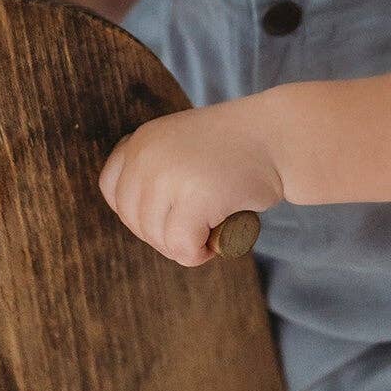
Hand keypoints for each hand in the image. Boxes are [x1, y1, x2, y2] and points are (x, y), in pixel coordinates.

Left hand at [98, 102, 283, 266]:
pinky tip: (221, 235)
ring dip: (186, 245)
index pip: (112, 190)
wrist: (278, 137)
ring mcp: (168, 175)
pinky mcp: (194, 198)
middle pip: (135, 221)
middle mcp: (146, 155)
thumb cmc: (236, 150)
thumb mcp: (179, 147)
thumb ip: (154, 172)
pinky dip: (201, 252)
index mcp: (140, 140)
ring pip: (159, 239)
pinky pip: (182, 248)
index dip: (138, 211)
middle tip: (200, 224)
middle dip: (166, 233)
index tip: (168, 211)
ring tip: (214, 224)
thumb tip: (138, 222)